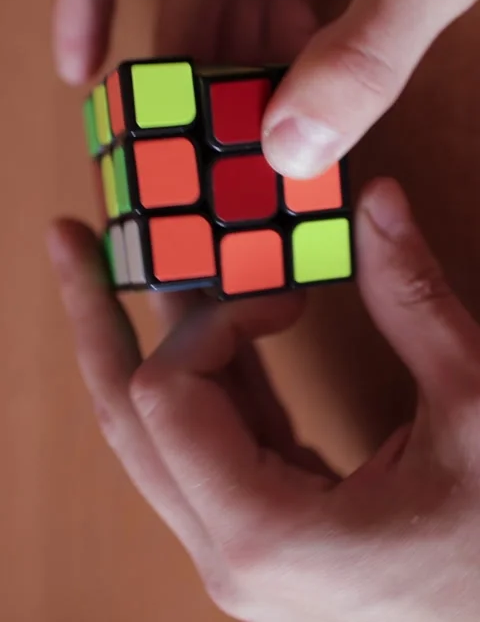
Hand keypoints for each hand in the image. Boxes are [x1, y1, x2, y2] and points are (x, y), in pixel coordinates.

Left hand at [48, 178, 479, 620]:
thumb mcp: (473, 414)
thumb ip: (413, 303)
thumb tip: (378, 206)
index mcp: (263, 534)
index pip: (168, 398)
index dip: (211, 320)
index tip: (281, 293)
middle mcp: (231, 551)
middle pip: (129, 417)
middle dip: (99, 318)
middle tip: (73, 243)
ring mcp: (242, 550)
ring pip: (161, 432)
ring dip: (151, 342)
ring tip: (129, 271)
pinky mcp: (267, 535)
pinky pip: (213, 446)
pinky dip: (212, 379)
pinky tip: (218, 330)